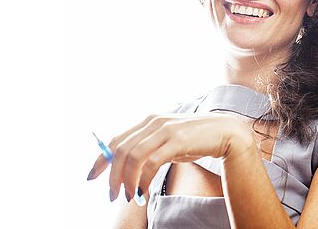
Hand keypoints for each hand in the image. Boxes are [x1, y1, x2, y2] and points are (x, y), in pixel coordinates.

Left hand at [87, 113, 255, 202]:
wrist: (225, 133)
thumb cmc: (194, 140)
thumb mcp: (167, 142)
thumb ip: (148, 148)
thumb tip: (124, 167)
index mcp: (148, 121)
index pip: (115, 140)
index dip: (100, 159)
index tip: (91, 177)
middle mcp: (153, 122)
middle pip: (120, 149)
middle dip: (112, 175)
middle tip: (112, 195)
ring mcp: (165, 130)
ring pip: (133, 156)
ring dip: (127, 180)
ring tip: (129, 196)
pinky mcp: (177, 140)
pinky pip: (152, 162)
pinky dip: (143, 179)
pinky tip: (143, 191)